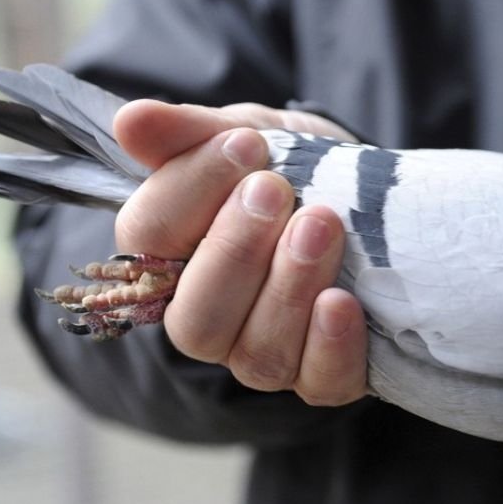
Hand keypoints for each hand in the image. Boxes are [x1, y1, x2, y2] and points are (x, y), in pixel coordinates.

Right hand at [112, 99, 368, 405]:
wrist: (372, 197)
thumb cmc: (294, 170)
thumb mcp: (250, 137)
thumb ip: (192, 132)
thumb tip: (130, 119)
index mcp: (171, 260)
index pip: (148, 242)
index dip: (190, 191)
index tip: (246, 144)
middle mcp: (211, 319)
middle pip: (196, 320)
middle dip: (235, 252)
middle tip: (276, 190)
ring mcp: (267, 355)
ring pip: (258, 354)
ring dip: (289, 288)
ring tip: (322, 225)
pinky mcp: (327, 377)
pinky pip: (320, 384)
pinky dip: (331, 347)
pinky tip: (344, 302)